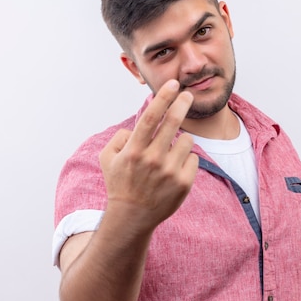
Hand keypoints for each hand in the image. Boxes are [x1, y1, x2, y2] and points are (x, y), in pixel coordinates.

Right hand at [99, 79, 198, 233]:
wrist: (132, 217)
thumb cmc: (120, 183)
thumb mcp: (107, 158)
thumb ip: (119, 137)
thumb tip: (136, 127)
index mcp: (134, 150)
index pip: (151, 117)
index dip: (163, 97)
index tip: (173, 83)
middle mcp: (153, 159)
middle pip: (174, 122)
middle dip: (182, 104)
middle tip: (187, 95)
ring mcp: (170, 172)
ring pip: (186, 141)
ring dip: (181, 141)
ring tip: (170, 153)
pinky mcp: (184, 183)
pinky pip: (193, 158)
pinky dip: (186, 159)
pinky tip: (175, 169)